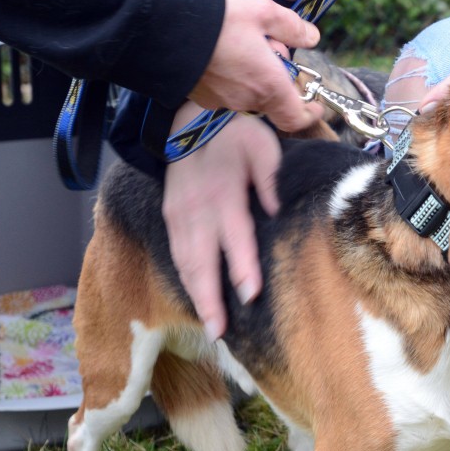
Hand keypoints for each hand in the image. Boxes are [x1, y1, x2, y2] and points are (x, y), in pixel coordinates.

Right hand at [162, 105, 281, 340]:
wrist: (187, 118)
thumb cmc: (233, 133)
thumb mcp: (262, 146)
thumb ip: (271, 180)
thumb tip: (279, 211)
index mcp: (223, 194)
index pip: (234, 238)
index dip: (241, 267)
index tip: (250, 295)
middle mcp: (197, 210)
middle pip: (202, 262)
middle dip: (210, 300)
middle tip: (220, 332)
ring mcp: (179, 216)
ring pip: (185, 264)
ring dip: (196, 296)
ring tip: (210, 327)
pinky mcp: (170, 216)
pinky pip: (177, 255)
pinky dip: (185, 280)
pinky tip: (196, 300)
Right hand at [189, 0, 321, 130]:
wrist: (163, 27)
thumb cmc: (218, 19)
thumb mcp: (263, 11)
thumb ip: (292, 26)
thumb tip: (312, 37)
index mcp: (269, 85)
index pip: (295, 118)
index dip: (309, 114)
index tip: (315, 104)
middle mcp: (247, 100)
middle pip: (273, 98)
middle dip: (278, 76)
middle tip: (269, 44)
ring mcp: (222, 102)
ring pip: (250, 94)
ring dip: (255, 74)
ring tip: (242, 41)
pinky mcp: (202, 98)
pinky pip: (227, 91)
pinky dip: (234, 76)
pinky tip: (223, 50)